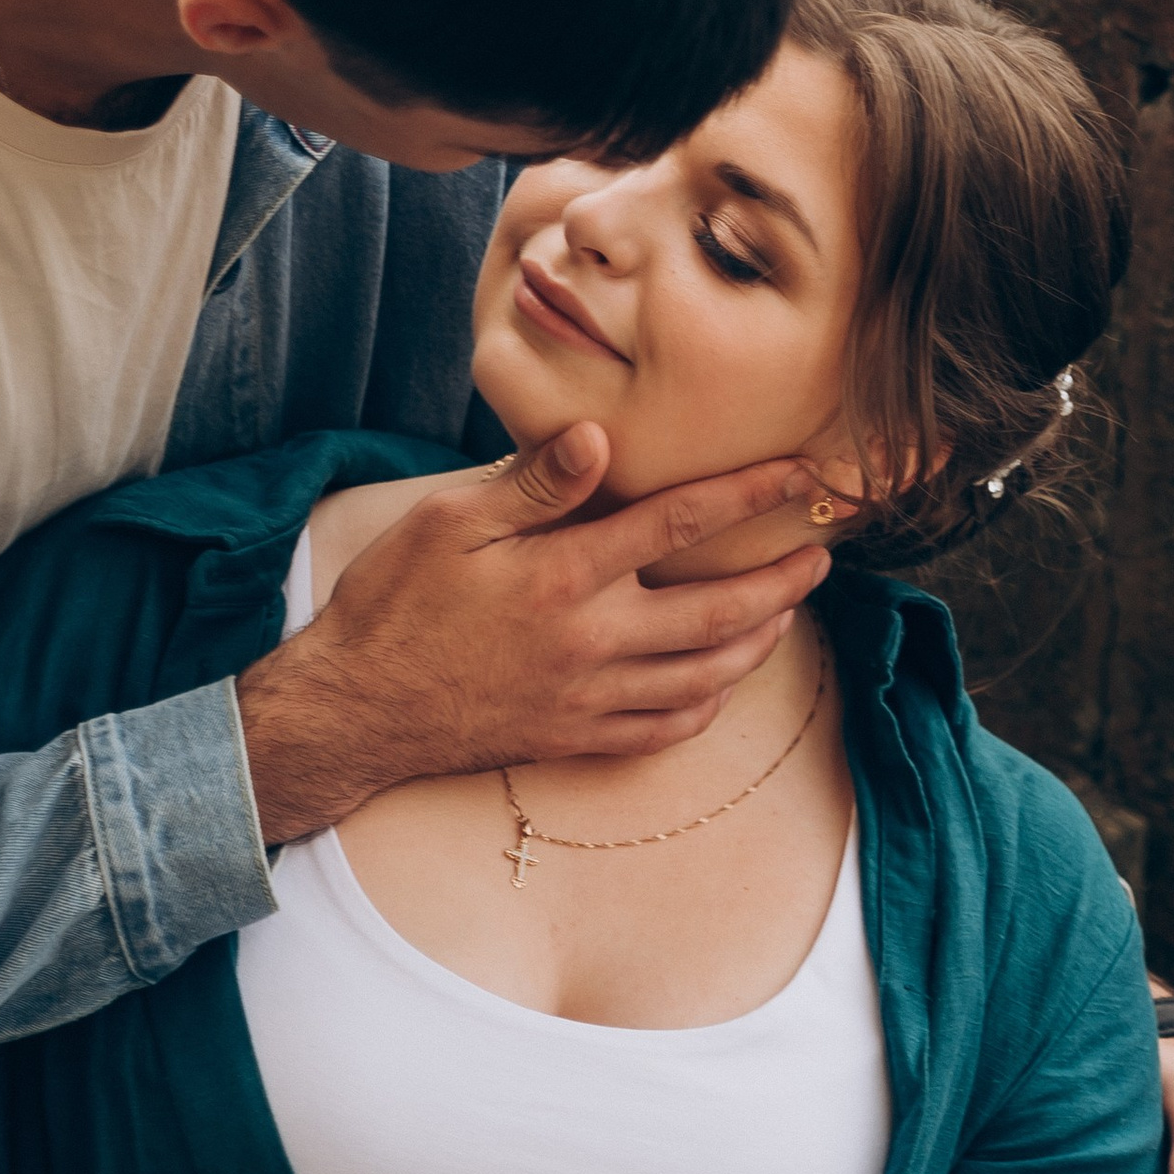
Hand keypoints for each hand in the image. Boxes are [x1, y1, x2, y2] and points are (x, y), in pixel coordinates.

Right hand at [235, 426, 832, 841]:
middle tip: (819, 556)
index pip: (681, 524)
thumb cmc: (394, 603)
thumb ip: (532, 484)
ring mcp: (589, 698)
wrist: (354, 710)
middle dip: (781, 583)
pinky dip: (706, 706)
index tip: (798, 473)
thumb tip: (601, 436)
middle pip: (718, 612)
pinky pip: (664, 731)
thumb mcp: (448, 522)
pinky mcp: (575, 738)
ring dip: (757, 643)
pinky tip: (720, 683)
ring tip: (785, 612)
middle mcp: (592, 642)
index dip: (749, 494)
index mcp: (565, 576)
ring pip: (705, 677)